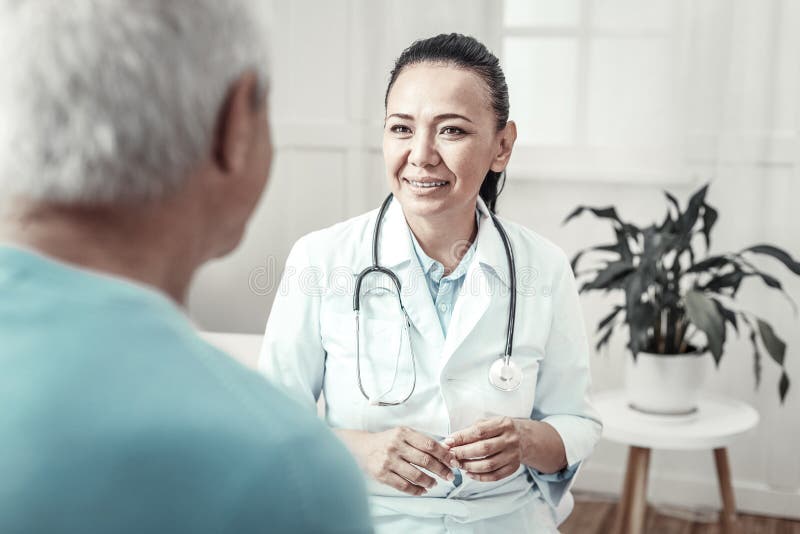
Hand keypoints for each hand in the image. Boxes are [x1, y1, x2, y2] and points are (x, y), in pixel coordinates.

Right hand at [336, 427, 454, 494]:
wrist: (361, 447)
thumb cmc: (387, 441)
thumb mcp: (403, 434)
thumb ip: (421, 441)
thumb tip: (446, 451)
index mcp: (403, 433)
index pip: (429, 444)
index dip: (444, 455)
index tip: (453, 462)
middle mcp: (396, 446)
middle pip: (425, 460)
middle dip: (441, 470)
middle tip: (448, 476)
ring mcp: (388, 461)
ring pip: (415, 475)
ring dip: (429, 481)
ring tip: (434, 483)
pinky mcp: (382, 474)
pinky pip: (403, 485)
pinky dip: (416, 490)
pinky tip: (422, 490)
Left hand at [444, 417, 522, 481]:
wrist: (524, 438)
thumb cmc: (499, 430)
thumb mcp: (488, 423)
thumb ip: (470, 431)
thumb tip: (450, 442)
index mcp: (503, 424)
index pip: (479, 431)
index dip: (462, 438)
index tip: (448, 442)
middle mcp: (510, 439)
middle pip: (484, 449)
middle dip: (464, 453)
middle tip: (451, 456)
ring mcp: (513, 455)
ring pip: (489, 465)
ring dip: (470, 466)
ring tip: (459, 465)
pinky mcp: (513, 468)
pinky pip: (494, 476)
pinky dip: (479, 477)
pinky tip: (469, 473)